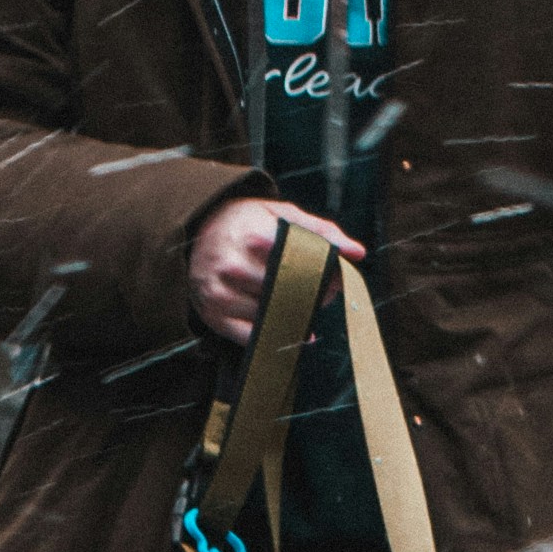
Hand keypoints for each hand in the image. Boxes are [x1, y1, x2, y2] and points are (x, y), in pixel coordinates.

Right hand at [186, 193, 365, 346]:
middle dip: (314, 296)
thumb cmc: (246, 222)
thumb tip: (357, 252)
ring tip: (305, 303)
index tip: (338, 279)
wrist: (195, 231)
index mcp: (252, 236)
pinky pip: (254, 337)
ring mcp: (220, 294)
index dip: (324, 274)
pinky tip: (299, 330)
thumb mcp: (280, 214)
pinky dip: (280, 336)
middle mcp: (233, 266)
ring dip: (298, 316)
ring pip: (273, 316)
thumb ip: (321, 231)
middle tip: (326, 294)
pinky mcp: (214, 316)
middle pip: (289, 293)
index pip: (300, 264)